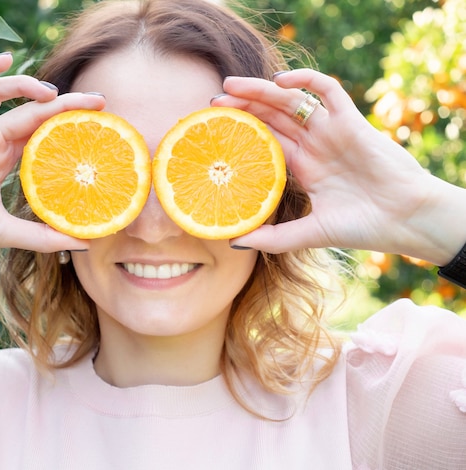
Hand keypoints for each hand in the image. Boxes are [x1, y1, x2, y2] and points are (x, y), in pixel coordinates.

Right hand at [0, 54, 104, 282]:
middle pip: (31, 111)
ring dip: (26, 85)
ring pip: (0, 93)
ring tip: (54, 93)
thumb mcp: (8, 232)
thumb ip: (44, 237)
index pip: (41, 134)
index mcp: (3, 160)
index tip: (98, 122)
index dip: (66, 125)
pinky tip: (4, 60)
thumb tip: (84, 245)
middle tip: (97, 100)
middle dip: (64, 104)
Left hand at [212, 69, 465, 263]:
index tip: (215, 131)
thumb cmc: (363, 228)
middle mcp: (314, 145)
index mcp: (303, 166)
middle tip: (214, 102)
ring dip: (261, 91)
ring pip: (291, 101)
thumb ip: (274, 238)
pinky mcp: (351, 121)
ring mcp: (331, 131)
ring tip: (230, 86)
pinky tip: (280, 80)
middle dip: (243, 107)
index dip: (241, 133)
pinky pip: (327, 90)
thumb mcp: (310, 233)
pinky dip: (306, 80)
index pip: (265, 141)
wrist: (406, 220)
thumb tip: (234, 241)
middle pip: (272, 117)